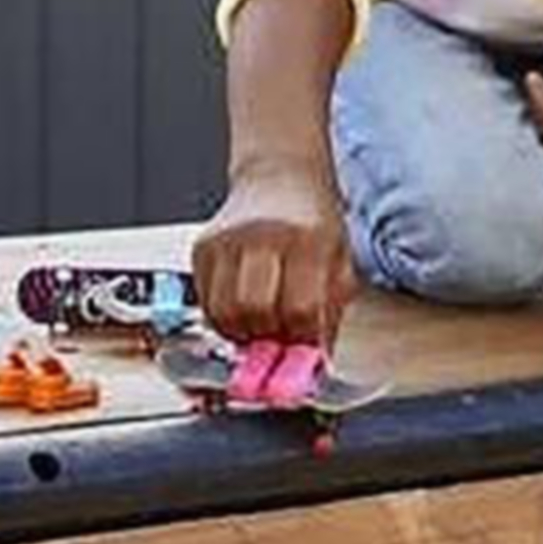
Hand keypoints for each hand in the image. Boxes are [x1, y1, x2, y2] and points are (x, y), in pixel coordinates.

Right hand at [196, 155, 352, 346]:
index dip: (302, 338)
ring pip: (224, 311)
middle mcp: (264, 235)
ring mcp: (228, 239)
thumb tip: (314, 363)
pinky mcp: (203, 246)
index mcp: (308, 238)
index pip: (300, 309)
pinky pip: (205, 301)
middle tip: (279, 337)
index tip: (304, 344)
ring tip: (260, 326)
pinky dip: (223, 317)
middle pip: (256, 311)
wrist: (279, 180)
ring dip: (242, 332)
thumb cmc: (313, 224)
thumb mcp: (339, 262)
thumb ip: (329, 312)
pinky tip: (242, 310)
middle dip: (268, 337)